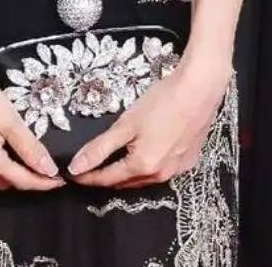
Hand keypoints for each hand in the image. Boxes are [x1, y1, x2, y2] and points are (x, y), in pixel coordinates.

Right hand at [0, 67, 65, 191]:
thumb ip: (29, 146)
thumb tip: (48, 169)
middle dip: (24, 179)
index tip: (60, 181)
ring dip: (5, 171)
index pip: (22, 180)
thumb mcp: (9, 118)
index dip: (43, 182)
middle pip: (4, 181)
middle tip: (41, 169)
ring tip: (20, 158)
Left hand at [65, 65, 226, 188]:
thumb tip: (76, 167)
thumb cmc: (162, 102)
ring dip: (127, 174)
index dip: (88, 177)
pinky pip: (162, 170)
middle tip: (89, 169)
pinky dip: (147, 167)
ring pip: (144, 178)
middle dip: (106, 177)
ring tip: (112, 163)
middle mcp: (160, 175)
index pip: (107, 179)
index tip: (72, 174)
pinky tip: (144, 155)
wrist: (200, 90)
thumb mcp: (126, 123)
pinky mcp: (188, 161)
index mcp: (142, 167)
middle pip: (126, 181)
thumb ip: (100, 147)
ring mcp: (177, 170)